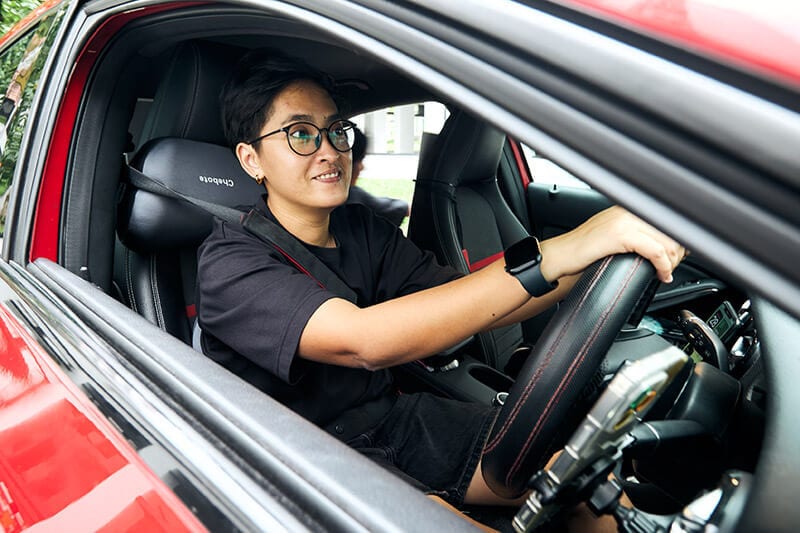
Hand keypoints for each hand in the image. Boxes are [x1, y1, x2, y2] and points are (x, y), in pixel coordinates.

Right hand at [541, 206, 685, 283]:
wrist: (559, 255)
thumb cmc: (581, 251)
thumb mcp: (612, 238)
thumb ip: (633, 236)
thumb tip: (659, 247)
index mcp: (628, 209)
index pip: (666, 220)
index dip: (678, 241)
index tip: (676, 258)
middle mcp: (628, 211)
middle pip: (671, 230)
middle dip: (678, 253)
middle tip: (671, 269)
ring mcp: (623, 221)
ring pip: (667, 240)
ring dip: (672, 261)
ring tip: (665, 273)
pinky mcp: (619, 235)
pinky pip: (656, 251)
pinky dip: (663, 266)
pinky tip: (661, 275)